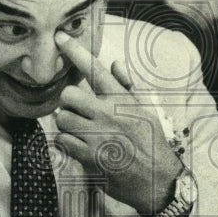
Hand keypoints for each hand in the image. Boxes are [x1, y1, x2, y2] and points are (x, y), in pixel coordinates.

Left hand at [54, 31, 181, 215]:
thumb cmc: (151, 142)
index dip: (75, 51)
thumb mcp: (146, 110)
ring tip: (82, 132)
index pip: (95, 69)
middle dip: (68, 103)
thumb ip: (127, 86)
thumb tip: (115, 63)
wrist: (157, 179)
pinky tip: (81, 148)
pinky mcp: (89, 157)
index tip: (60, 37)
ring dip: (67, 126)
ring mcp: (98, 136)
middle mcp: (109, 115)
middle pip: (68, 95)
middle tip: (77, 111)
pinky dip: (68, 145)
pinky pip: (64, 142)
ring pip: (62, 120)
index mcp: (122, 100)